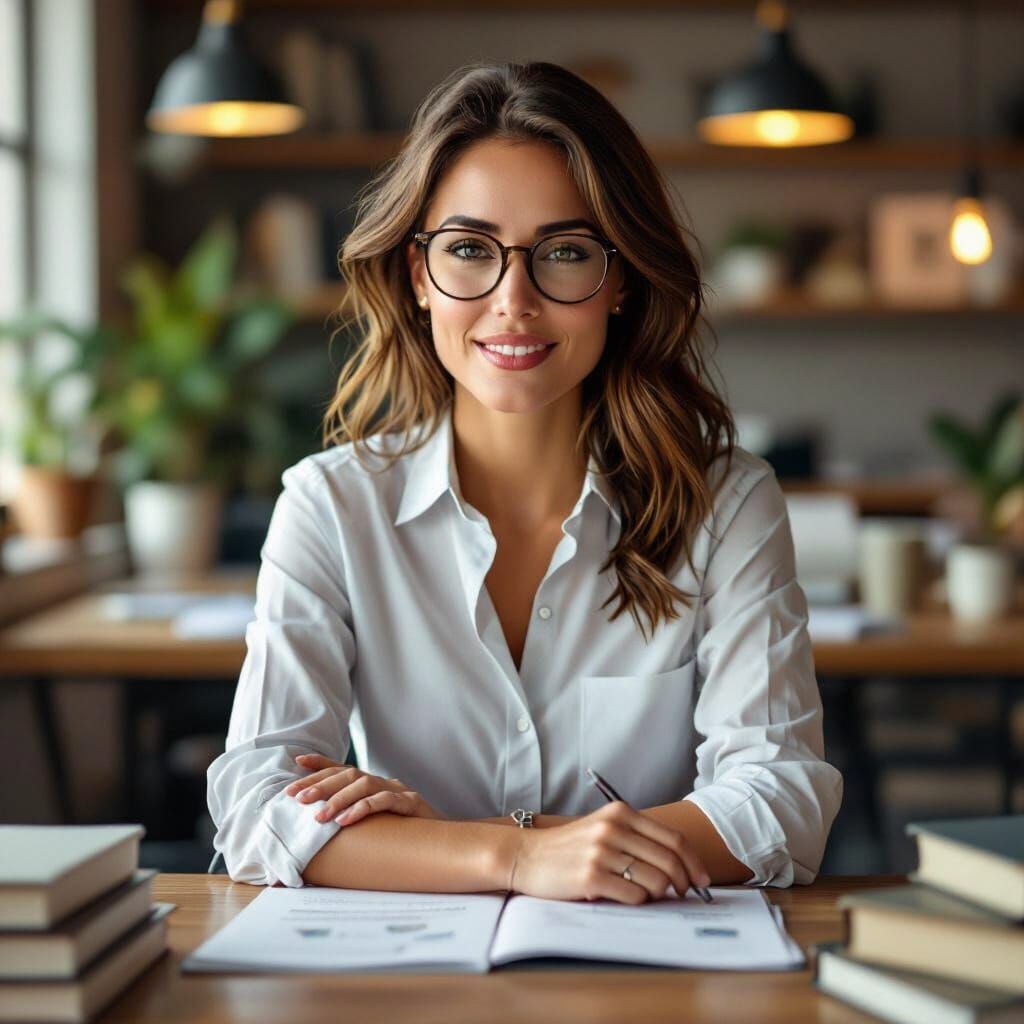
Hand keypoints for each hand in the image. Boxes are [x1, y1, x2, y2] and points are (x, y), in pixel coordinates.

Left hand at [284, 754, 446, 825]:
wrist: (447, 841)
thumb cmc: (407, 836)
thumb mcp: (376, 825)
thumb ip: (354, 820)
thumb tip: (320, 827)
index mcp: (374, 786)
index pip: (344, 769)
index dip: (321, 763)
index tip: (298, 761)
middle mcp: (385, 783)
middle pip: (348, 774)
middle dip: (320, 784)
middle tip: (297, 798)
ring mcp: (399, 790)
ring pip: (363, 784)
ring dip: (337, 799)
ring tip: (318, 817)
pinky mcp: (411, 803)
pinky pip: (383, 801)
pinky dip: (362, 809)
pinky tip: (345, 822)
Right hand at [507, 802, 709, 903]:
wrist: (527, 856)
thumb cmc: (570, 847)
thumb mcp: (604, 829)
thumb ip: (637, 839)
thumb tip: (681, 867)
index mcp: (621, 813)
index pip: (673, 838)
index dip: (694, 862)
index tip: (702, 879)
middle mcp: (613, 828)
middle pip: (670, 861)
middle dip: (684, 883)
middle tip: (683, 895)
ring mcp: (601, 852)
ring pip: (656, 881)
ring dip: (658, 895)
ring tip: (646, 895)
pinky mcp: (591, 877)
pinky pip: (634, 896)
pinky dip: (638, 901)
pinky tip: (625, 897)